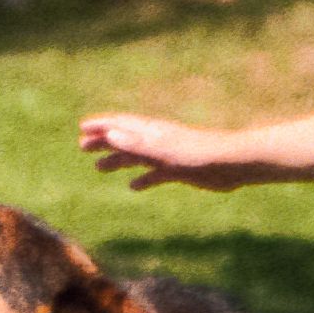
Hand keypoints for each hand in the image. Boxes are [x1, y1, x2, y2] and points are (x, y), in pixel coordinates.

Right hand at [78, 111, 254, 191]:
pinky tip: (134, 186)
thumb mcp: (162, 150)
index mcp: (151, 132)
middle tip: (82, 147)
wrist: (232, 164)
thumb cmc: (198, 154)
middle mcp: (157, 141)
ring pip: (137, 157)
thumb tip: (109, 134)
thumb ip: (136, 143)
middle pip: (125, 139)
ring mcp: (168, 156)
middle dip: (104, 142)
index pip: (121, 125)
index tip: (81, 128)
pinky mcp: (180, 170)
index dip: (101, 126)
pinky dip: (143, 179)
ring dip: (118, 161)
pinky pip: (155, 174)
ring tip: (99, 168)